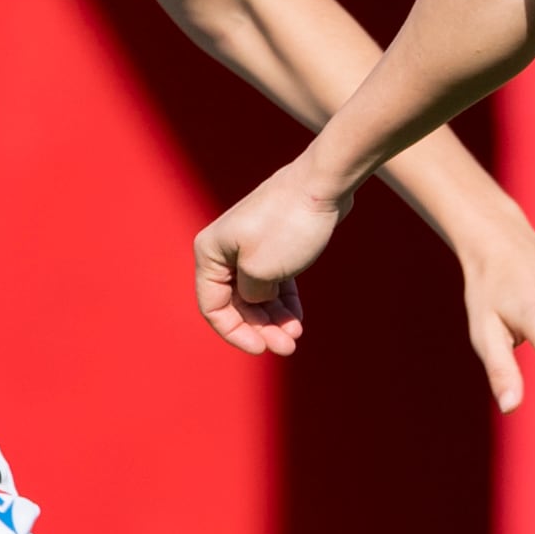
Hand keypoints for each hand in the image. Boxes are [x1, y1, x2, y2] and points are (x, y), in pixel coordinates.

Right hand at [194, 160, 348, 357]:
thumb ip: (251, 296)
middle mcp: (225, 249)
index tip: (261, 349)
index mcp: (211, 252)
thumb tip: (255, 301)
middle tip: (287, 347)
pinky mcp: (275, 244)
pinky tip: (297, 320)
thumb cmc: (289, 224)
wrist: (323, 184)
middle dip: (260, 328)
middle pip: (237, 303)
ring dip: (274, 319)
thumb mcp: (262, 271)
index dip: (235, 332)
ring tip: (295, 336)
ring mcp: (251, 246)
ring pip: (257, 294)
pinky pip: (274, 281)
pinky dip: (284, 302)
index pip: (213, 306)